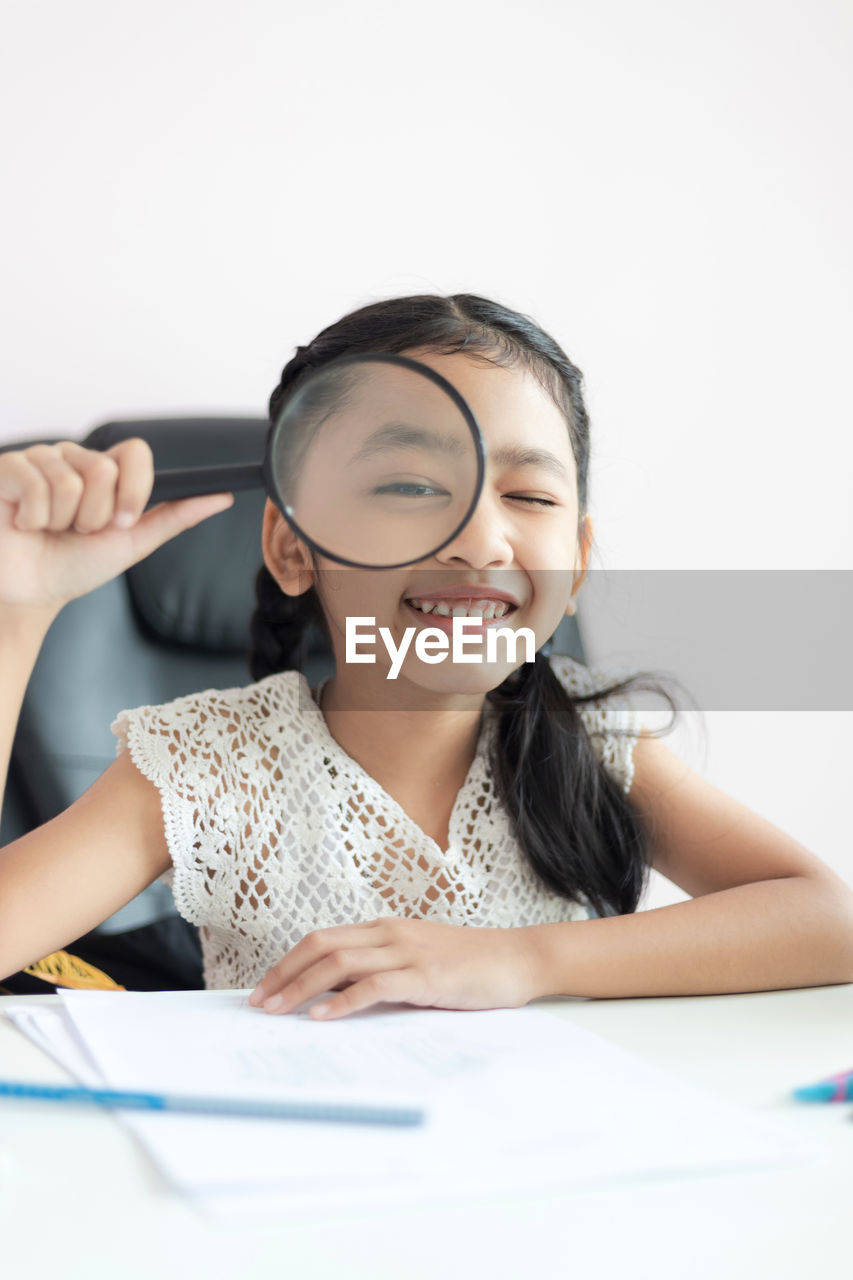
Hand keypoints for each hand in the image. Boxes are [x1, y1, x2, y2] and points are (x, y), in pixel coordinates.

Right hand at [0, 438, 232, 613]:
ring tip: (48, 529)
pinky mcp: (7, 468)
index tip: (122, 522)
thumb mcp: (131, 543)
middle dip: (95, 515)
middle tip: (76, 531)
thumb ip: (175, 516)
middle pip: (104, 469)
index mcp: (105, 471)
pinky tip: (24, 523)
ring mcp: (39, 460)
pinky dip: (34, 517)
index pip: (135, 452)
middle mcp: (73, 458)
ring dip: (62, 520)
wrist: (30, 592)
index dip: (133, 489)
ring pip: (70, 482)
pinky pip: (33, 483)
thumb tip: (222, 497)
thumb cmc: (75, 565)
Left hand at [248, 917, 543, 1020]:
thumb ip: (381, 971)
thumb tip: (335, 996)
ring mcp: (408, 952)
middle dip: (283, 974)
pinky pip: (374, 986)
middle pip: (321, 946)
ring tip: (277, 1011)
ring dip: (302, 988)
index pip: (323, 939)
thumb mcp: (417, 961)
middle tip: (257, 1002)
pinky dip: (343, 1002)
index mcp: (385, 929)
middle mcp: (390, 934)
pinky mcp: (426, 977)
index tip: (264, 988)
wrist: (518, 959)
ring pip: (340, 964)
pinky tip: (323, 1017)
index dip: (288, 963)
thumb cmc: (468, 965)